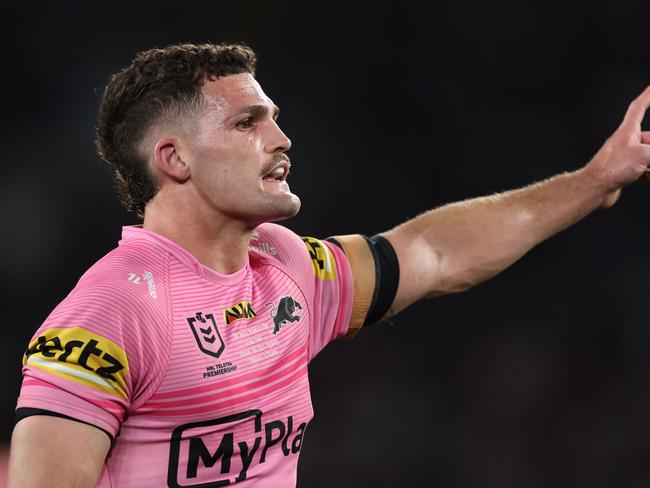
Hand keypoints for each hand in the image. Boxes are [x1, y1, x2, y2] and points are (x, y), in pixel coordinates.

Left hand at [584, 85, 649, 207]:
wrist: (594, 188)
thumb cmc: (612, 169)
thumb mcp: (644, 155)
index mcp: (628, 131)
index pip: (638, 107)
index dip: (647, 96)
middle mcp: (625, 142)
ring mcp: (624, 157)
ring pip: (648, 156)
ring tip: (649, 169)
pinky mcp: (623, 171)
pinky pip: (643, 169)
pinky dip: (649, 174)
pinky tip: (649, 178)